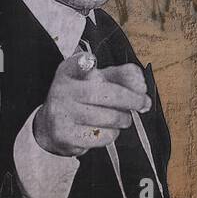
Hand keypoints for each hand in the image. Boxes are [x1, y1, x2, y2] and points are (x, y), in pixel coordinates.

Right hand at [33, 54, 150, 156]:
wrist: (53, 127)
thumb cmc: (83, 99)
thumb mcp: (99, 80)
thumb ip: (123, 76)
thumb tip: (140, 85)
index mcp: (70, 71)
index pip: (78, 64)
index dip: (86, 62)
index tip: (91, 61)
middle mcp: (62, 90)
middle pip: (107, 94)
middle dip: (133, 100)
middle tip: (143, 103)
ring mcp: (61, 113)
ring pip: (109, 118)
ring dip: (123, 119)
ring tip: (122, 118)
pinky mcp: (64, 135)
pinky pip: (102, 136)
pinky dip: (111, 134)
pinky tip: (105, 129)